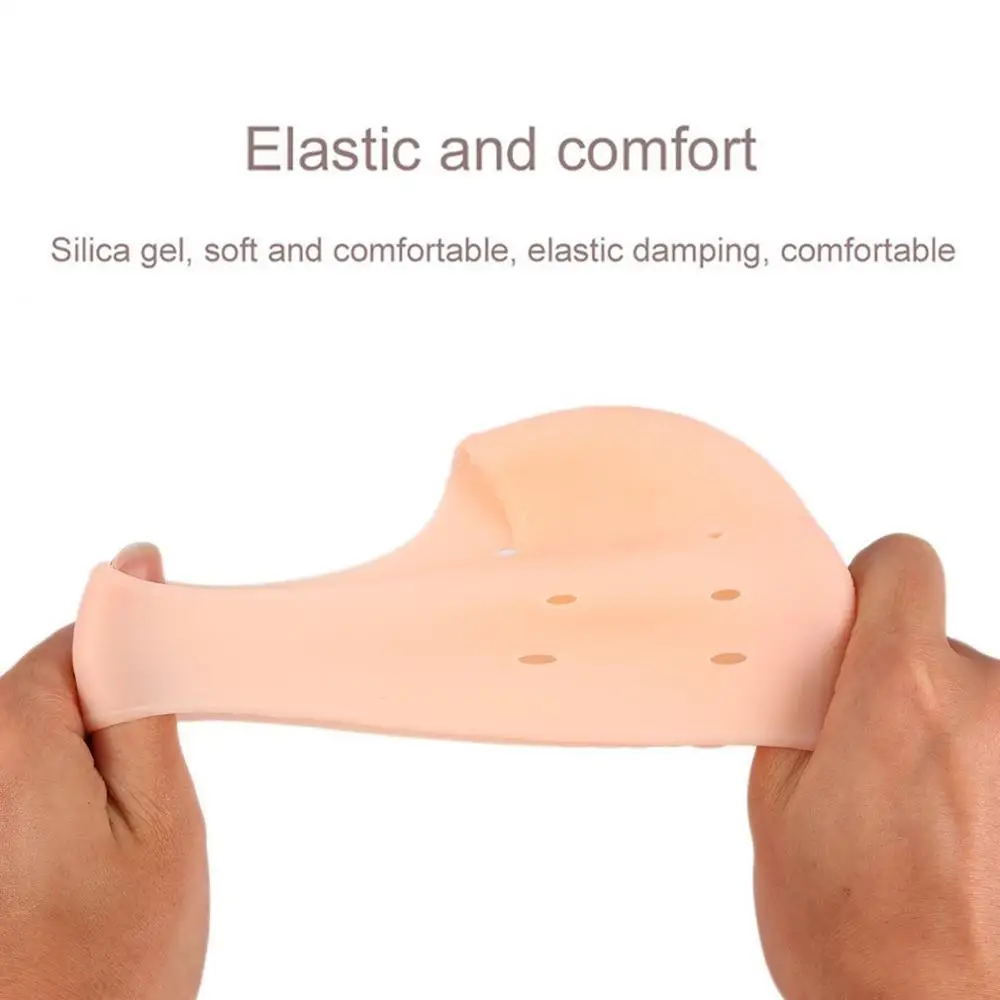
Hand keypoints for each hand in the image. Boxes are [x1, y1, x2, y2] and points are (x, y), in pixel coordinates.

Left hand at [0, 543, 208, 999]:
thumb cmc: (112, 963)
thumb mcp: (163, 815)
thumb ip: (140, 695)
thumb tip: (133, 581)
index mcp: (14, 739)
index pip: (80, 638)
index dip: (143, 662)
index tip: (172, 712)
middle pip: (50, 687)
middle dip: (108, 722)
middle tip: (144, 805)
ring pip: (34, 737)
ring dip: (81, 768)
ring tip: (106, 848)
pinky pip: (17, 780)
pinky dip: (54, 800)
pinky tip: (72, 862)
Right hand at [749, 534, 999, 998]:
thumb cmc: (854, 938)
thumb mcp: (775, 806)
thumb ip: (798, 714)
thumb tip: (814, 676)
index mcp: (901, 693)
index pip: (904, 564)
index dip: (870, 586)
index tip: (850, 626)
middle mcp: (988, 706)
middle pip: (937, 646)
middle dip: (897, 686)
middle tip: (864, 764)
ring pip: (976, 706)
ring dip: (946, 741)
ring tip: (916, 824)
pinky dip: (981, 779)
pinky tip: (959, 845)